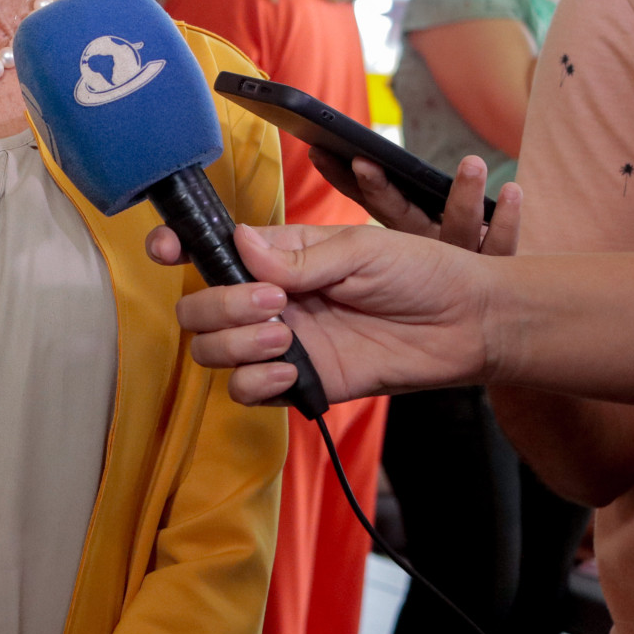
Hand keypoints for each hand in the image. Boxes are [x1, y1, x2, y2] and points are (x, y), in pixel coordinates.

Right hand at [144, 158, 521, 406]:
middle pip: (198, 309)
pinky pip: (247, 390)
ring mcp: (284, 342)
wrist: (468, 322)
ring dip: (237, 344)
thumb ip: (296, 257)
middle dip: (220, 306)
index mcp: (279, 257)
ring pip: (213, 351)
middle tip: (274, 305)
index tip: (165, 248)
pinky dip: (256, 382)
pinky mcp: (303, 381)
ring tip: (286, 337)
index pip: (210, 251)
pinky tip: (289, 371)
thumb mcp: (361, 249)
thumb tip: (238, 244)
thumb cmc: (423, 272)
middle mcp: (271, 299)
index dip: (175, 247)